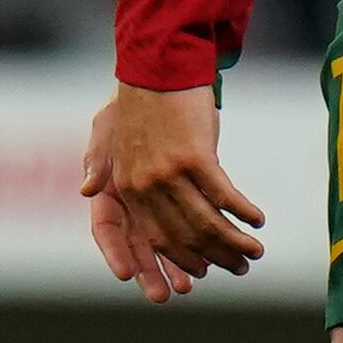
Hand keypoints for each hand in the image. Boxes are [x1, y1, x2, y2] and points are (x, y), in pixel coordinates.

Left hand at [80, 83, 264, 304]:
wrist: (156, 65)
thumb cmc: (136, 98)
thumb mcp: (107, 132)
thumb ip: (98, 164)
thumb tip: (84, 192)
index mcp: (124, 187)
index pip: (150, 238)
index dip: (176, 261)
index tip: (196, 277)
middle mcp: (144, 186)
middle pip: (182, 237)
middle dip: (213, 258)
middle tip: (239, 269)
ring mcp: (168, 173)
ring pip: (205, 222)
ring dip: (233, 241)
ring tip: (255, 251)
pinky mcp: (194, 156)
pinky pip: (222, 195)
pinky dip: (242, 212)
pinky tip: (257, 221)